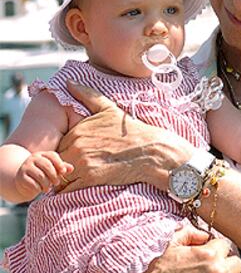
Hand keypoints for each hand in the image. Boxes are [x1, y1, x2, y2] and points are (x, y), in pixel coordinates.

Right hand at [16, 151, 73, 198]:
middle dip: (54, 175)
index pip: (52, 155)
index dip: (59, 163)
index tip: (63, 172)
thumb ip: (61, 168)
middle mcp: (33, 159)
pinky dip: (39, 188)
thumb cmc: (41, 174)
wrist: (22, 180)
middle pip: (47, 165)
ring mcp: (26, 167)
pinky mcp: (21, 177)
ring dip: (47, 184)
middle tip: (56, 183)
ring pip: (40, 176)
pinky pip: (33, 184)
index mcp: (42, 155)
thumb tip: (71, 168)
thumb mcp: (51, 169)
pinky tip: (40, 189)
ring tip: (48, 188)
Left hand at [56, 81, 192, 192]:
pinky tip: (80, 186)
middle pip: (57, 160)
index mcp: (78, 130)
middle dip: (63, 164)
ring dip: (64, 179)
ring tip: (76, 178)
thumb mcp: (109, 108)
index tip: (74, 155)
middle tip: (74, 168)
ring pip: (60, 175)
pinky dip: (69, 190)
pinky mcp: (90, 178)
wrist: (151, 151)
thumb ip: (86, 95)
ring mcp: (83, 162)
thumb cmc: (132, 131)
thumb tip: (68, 82)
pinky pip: (68, 188)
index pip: (58, 144)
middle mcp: (77, 145)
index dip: (64, 151)